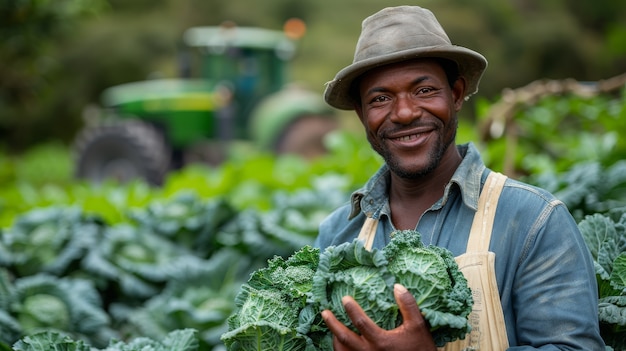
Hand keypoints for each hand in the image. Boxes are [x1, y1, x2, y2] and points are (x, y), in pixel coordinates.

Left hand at [321, 284, 436, 350]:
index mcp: (380, 341)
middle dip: (332, 324)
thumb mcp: (418, 326)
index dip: (351, 309)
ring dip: (335, 339)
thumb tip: (397, 286)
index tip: (345, 298)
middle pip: (344, 338)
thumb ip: (408, 306)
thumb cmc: (421, 349)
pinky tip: (342, 344)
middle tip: (324, 312)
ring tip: (331, 328)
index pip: (360, 323)